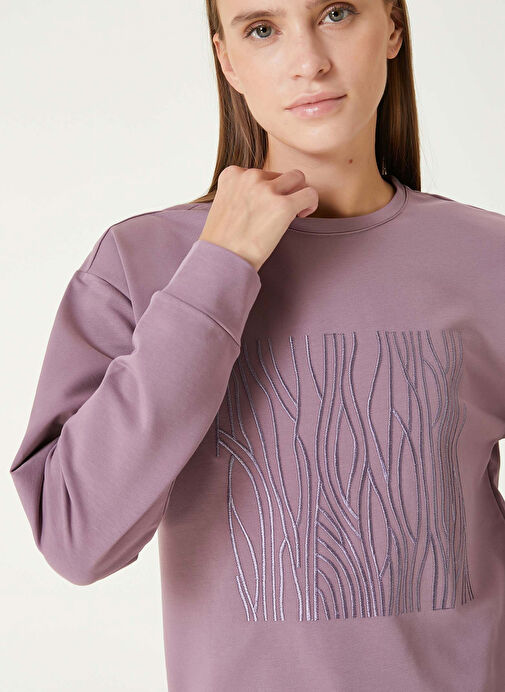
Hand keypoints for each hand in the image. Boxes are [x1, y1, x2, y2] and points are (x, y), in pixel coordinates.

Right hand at [199, 166, 318, 271]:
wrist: (223, 260)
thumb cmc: (223, 241)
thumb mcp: (224, 205)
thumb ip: (241, 192)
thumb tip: (266, 194)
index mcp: (232, 174)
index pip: (261, 173)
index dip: (267, 191)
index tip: (263, 208)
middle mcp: (249, 177)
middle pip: (281, 174)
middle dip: (285, 190)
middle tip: (280, 212)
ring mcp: (267, 190)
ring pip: (298, 178)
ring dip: (298, 193)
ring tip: (293, 212)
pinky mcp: (283, 205)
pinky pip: (310, 194)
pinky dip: (310, 204)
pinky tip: (301, 216)